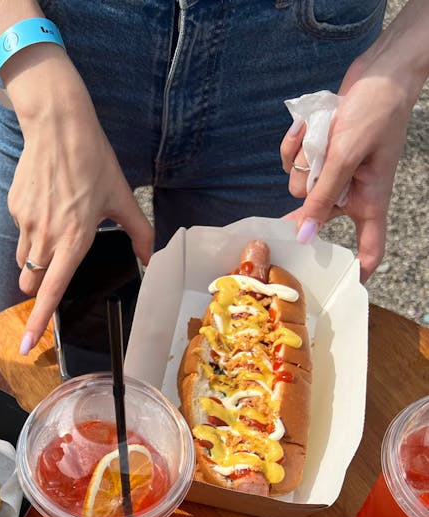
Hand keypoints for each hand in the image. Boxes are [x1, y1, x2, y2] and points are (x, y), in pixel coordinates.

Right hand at [4, 48, 153, 353]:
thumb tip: (151, 259)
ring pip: (24, 260)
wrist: (57, 124)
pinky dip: (31, 228)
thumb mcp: (122, 197)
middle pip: (31, 283)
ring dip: (35, 259)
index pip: (52, 291)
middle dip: (39, 286)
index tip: (26, 345)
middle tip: (56, 265)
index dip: (38, 322)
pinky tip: (47, 203)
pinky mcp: (15, 208)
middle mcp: (46, 237)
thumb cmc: (93, 160)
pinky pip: (20, 232)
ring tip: (56, 227)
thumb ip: (139, 233)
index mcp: (74, 240)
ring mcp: (26, 223)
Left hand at [281, 71, 411, 280]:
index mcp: (369, 201)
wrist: (378, 72)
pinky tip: (307, 126)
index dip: (359, 271)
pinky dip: (296, 144)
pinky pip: (294, 163)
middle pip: (314, 213)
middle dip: (310, 188)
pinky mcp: (321, 156)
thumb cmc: (375, 113)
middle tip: (322, 160)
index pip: (370, 248)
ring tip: (323, 131)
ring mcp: (334, 174)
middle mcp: (351, 193)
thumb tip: (305, 236)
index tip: (346, 288)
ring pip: (298, 185)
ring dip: (303, 157)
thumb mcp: (346, 156)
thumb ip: (322, 197)